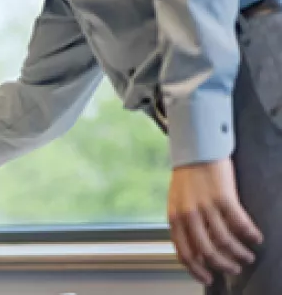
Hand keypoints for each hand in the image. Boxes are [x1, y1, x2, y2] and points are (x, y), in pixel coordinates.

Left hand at [168, 158, 262, 285]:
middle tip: (235, 268)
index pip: (184, 253)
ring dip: (239, 253)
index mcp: (174, 217)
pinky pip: (240, 224)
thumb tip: (196, 250)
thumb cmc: (187, 176)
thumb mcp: (177, 202)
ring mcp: (205, 206)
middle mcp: (188, 214)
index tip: (208, 279)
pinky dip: (250, 235)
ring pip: (224, 241)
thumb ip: (183, 224)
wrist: (195, 149)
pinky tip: (256, 238)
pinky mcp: (223, 197)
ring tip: (247, 255)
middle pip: (207, 252)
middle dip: (223, 265)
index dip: (196, 270)